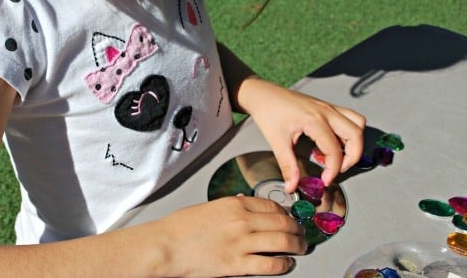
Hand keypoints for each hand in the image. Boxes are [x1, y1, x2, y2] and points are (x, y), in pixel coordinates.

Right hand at [156, 196, 305, 276]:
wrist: (165, 246)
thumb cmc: (179, 227)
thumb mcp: (207, 207)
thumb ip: (229, 206)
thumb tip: (244, 203)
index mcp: (233, 204)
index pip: (271, 206)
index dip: (286, 214)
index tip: (289, 218)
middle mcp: (242, 221)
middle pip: (282, 223)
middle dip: (297, 229)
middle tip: (302, 234)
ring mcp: (241, 242)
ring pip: (282, 242)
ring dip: (297, 246)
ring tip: (300, 248)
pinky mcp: (237, 264)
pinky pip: (270, 264)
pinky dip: (284, 265)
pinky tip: (287, 264)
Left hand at [239, 77, 364, 191]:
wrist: (262, 94)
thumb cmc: (268, 112)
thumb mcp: (276, 141)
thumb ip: (287, 166)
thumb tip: (292, 186)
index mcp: (314, 120)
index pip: (334, 150)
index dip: (333, 170)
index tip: (325, 180)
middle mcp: (326, 111)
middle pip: (356, 135)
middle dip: (353, 157)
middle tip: (337, 169)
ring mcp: (328, 107)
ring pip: (357, 123)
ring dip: (354, 142)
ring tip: (338, 155)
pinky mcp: (326, 106)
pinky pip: (349, 117)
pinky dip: (348, 132)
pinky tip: (329, 142)